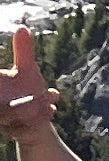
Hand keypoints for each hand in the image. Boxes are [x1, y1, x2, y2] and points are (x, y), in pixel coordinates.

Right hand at [0, 23, 55, 142]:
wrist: (33, 119)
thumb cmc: (25, 90)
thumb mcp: (26, 70)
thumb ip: (23, 52)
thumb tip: (22, 27)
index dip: (5, 84)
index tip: (19, 79)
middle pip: (2, 107)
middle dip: (17, 102)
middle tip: (36, 95)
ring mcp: (3, 120)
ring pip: (9, 119)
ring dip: (32, 110)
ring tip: (50, 99)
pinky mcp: (15, 133)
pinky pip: (22, 131)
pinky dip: (37, 122)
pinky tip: (52, 110)